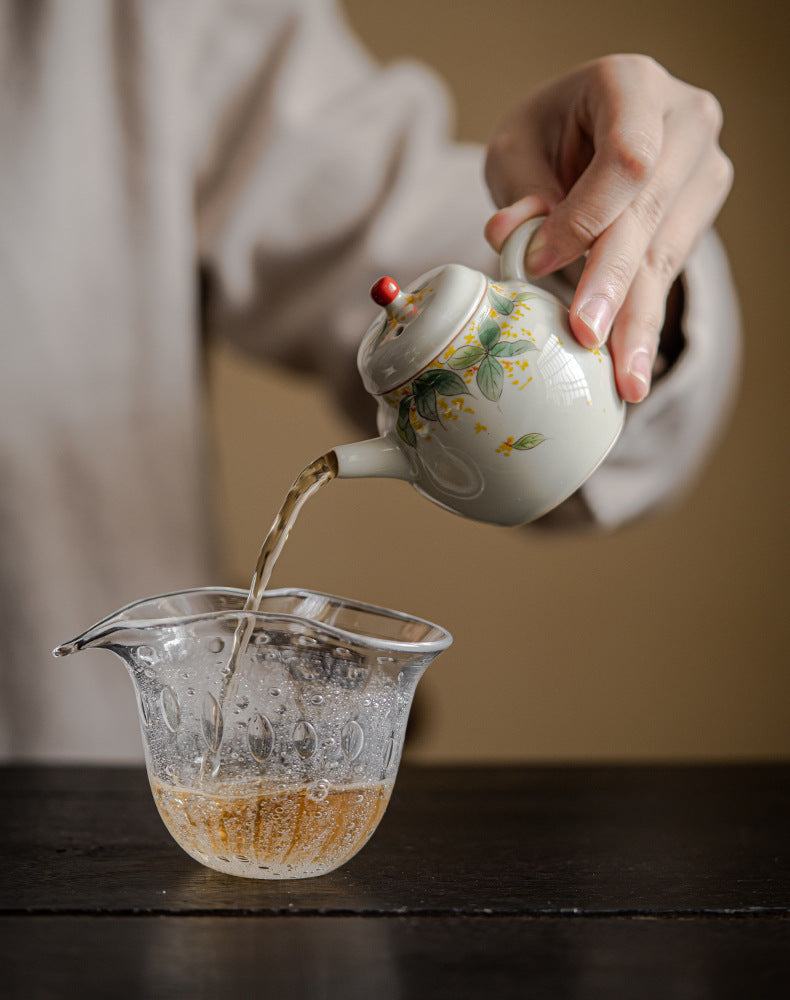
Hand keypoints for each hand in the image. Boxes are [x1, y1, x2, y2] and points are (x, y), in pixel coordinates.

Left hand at [483, 55, 732, 402]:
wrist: (586, 138)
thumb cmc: (545, 139)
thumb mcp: (516, 149)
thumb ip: (519, 189)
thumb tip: (509, 235)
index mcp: (632, 84)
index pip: (625, 159)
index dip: (583, 218)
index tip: (536, 265)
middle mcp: (685, 120)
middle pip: (650, 213)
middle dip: (614, 283)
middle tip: (588, 339)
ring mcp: (702, 167)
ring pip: (666, 253)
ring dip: (638, 321)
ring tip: (624, 381)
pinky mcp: (701, 212)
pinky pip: (669, 273)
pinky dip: (642, 320)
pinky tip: (631, 366)